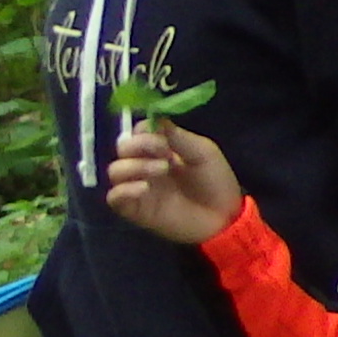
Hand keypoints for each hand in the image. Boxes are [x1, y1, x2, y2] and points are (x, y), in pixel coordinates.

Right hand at [103, 119, 241, 245]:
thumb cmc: (215, 182)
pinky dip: (124, 190)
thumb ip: (178, 137)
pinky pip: (114, 197)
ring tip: (162, 170)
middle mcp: (144, 166)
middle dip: (138, 146)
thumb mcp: (203, 152)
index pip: (136, 133)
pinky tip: (144, 189)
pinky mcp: (134, 209)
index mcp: (159, 150)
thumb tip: (155, 119)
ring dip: (134, 166)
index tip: (162, 138)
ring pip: (115, 171)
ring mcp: (137, 187)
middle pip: (121, 148)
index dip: (143, 132)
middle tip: (163, 153)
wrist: (223, 217)